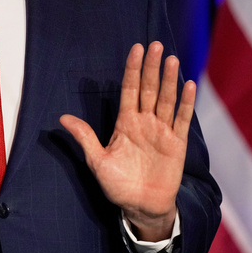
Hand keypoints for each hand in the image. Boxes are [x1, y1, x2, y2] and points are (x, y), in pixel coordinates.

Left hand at [60, 42, 195, 240]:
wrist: (140, 208)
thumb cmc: (118, 185)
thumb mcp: (97, 161)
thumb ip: (85, 137)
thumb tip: (63, 117)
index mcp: (125, 123)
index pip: (130, 90)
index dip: (133, 69)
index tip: (137, 49)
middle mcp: (145, 122)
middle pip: (149, 89)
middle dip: (152, 67)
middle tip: (157, 45)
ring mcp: (162, 132)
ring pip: (166, 100)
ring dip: (169, 80)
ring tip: (172, 59)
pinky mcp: (176, 144)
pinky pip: (181, 120)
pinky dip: (185, 103)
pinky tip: (188, 86)